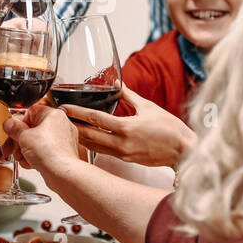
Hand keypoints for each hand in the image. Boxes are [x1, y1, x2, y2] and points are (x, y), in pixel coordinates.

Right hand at [1, 104, 81, 172]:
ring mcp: (63, 140)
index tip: (10, 131)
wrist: (61, 173)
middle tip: (11, 147)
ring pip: (38, 141)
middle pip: (33, 128)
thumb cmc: (49, 153)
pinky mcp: (63, 153)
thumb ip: (13, 128)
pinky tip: (29, 163)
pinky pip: (45, 151)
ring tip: (21, 157)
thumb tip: (8, 124)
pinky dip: (36, 157)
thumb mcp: (23, 137)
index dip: (17, 123)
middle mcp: (61, 125)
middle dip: (19, 140)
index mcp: (53, 115)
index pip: (30, 113)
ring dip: (25, 150)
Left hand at [63, 85, 196, 167]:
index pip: (95, 119)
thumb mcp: (148, 107)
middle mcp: (121, 143)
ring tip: (67, 129)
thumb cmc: (169, 128)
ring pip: (94, 146)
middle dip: (72, 127)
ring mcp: (123, 154)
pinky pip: (103, 152)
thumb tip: (116, 81)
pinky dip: (92, 145)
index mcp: (126, 127)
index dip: (77, 113)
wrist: (183, 151)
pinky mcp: (126, 160)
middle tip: (58, 119)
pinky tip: (86, 140)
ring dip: (80, 138)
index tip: (64, 108)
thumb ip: (129, 95)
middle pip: (89, 135)